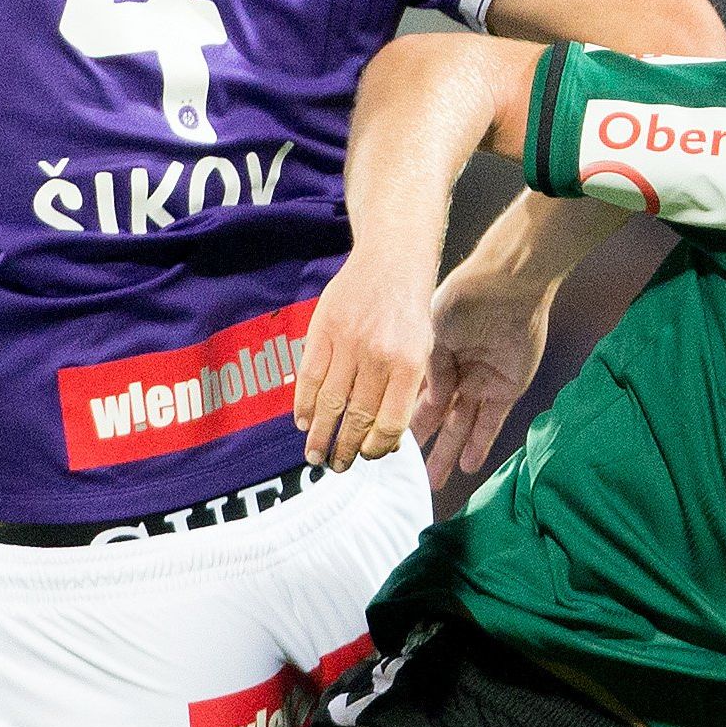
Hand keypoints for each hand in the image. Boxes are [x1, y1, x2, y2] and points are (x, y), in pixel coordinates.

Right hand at [295, 249, 435, 472]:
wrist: (391, 259)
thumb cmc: (410, 311)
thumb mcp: (423, 349)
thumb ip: (405, 391)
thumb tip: (386, 438)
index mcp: (408, 364)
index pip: (390, 422)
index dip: (377, 447)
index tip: (367, 457)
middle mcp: (378, 356)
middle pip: (357, 417)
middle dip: (345, 449)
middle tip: (337, 467)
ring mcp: (347, 342)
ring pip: (329, 402)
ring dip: (320, 434)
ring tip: (315, 455)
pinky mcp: (323, 329)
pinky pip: (309, 376)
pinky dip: (303, 403)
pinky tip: (303, 421)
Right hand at [411, 264, 551, 489]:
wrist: (503, 289)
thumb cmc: (462, 301)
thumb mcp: (432, 334)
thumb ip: (430, 371)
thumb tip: (429, 403)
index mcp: (433, 357)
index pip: (416, 397)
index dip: (403, 420)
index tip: (386, 443)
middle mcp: (457, 373)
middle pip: (438, 418)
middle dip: (425, 446)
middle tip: (408, 473)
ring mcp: (482, 383)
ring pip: (463, 427)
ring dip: (450, 453)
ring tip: (434, 482)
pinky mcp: (507, 389)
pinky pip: (491, 423)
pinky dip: (481, 444)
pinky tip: (469, 466)